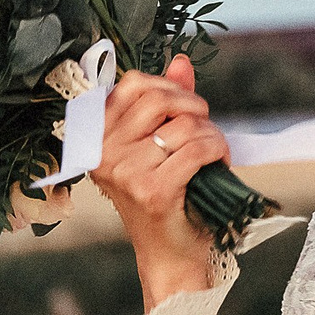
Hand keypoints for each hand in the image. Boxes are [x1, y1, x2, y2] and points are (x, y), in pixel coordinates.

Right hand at [88, 52, 231, 295]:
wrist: (169, 252)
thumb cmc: (166, 194)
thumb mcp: (160, 143)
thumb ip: (168, 102)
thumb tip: (181, 62)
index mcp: (96, 137)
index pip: (133, 85)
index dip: (168, 87)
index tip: (185, 107)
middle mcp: (103, 153)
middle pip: (159, 98)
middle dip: (194, 107)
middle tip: (205, 128)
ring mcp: (125, 172)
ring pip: (185, 125)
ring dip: (212, 134)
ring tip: (213, 152)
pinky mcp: (152, 190)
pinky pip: (198, 149)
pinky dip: (218, 151)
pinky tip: (218, 165)